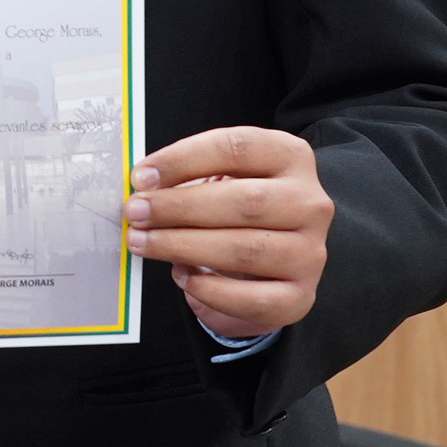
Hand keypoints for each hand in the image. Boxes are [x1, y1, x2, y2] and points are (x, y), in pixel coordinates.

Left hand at [126, 126, 332, 340]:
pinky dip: (211, 291)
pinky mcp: (300, 296)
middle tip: (136, 213)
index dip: (183, 159)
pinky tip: (182, 276)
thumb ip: (189, 176)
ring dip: (184, 246)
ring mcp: (310, 252)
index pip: (236, 148)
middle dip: (179, 208)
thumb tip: (143, 188)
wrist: (279, 254)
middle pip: (243, 202)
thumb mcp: (224, 176)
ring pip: (245, 250)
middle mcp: (310, 203)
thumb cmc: (240, 204)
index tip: (141, 176)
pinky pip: (253, 299)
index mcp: (290, 157)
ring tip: (143, 243)